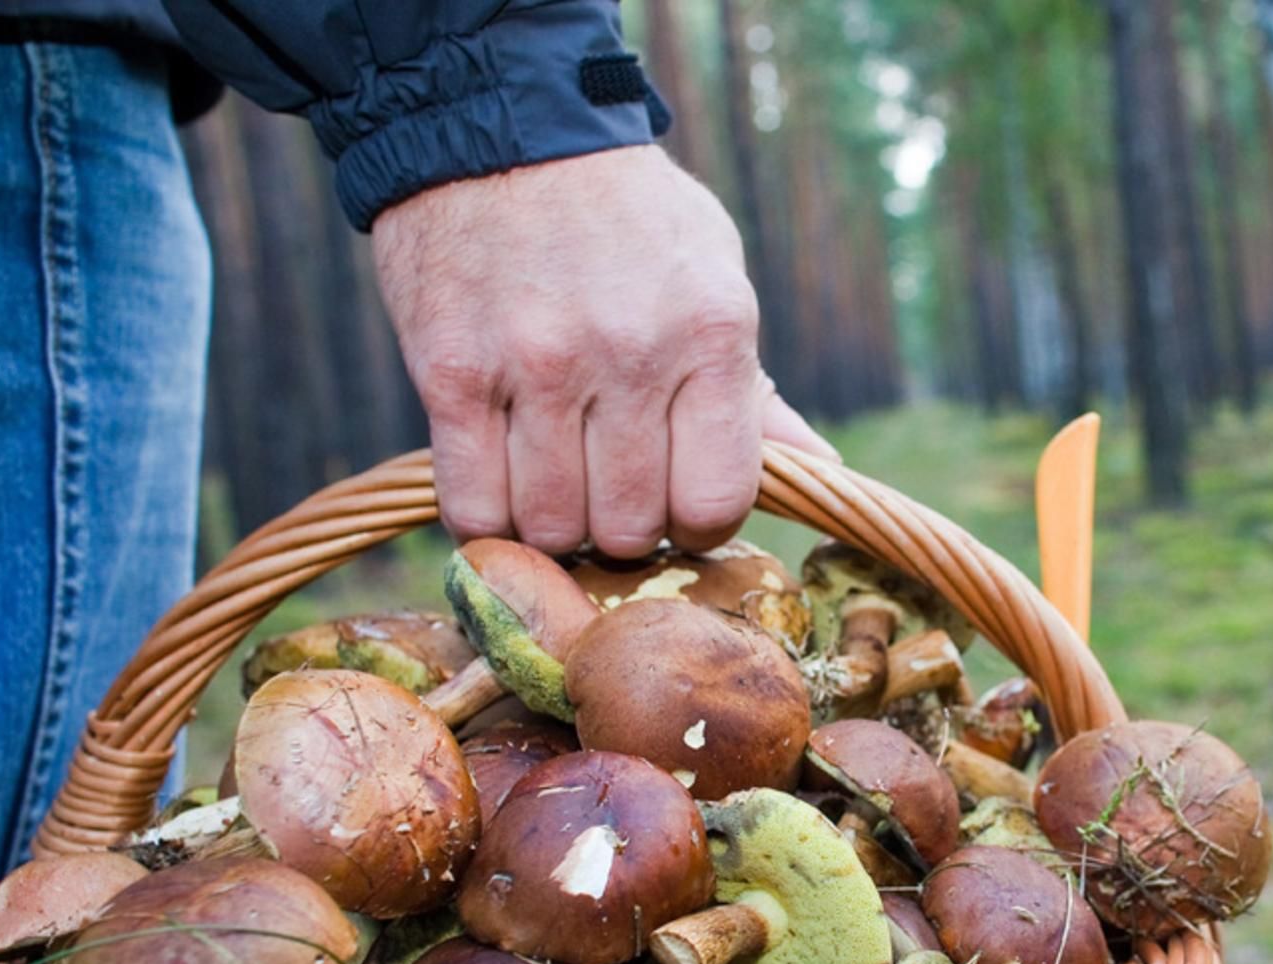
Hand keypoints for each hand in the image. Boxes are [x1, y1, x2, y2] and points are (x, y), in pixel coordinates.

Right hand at [373, 145, 836, 555]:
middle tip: (607, 488)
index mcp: (710, 333)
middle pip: (629, 527)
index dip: (697, 524)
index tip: (676, 502)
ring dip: (553, 524)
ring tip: (554, 480)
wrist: (503, 127)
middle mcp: (629, 354)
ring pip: (550, 527)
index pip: (716, 502)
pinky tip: (500, 485)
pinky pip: (473, 505)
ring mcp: (536, 366)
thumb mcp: (715, 277)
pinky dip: (487, 517)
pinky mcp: (452, 375)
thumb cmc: (627, 218)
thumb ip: (754, 390)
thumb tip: (820, 472)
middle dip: (623, 528)